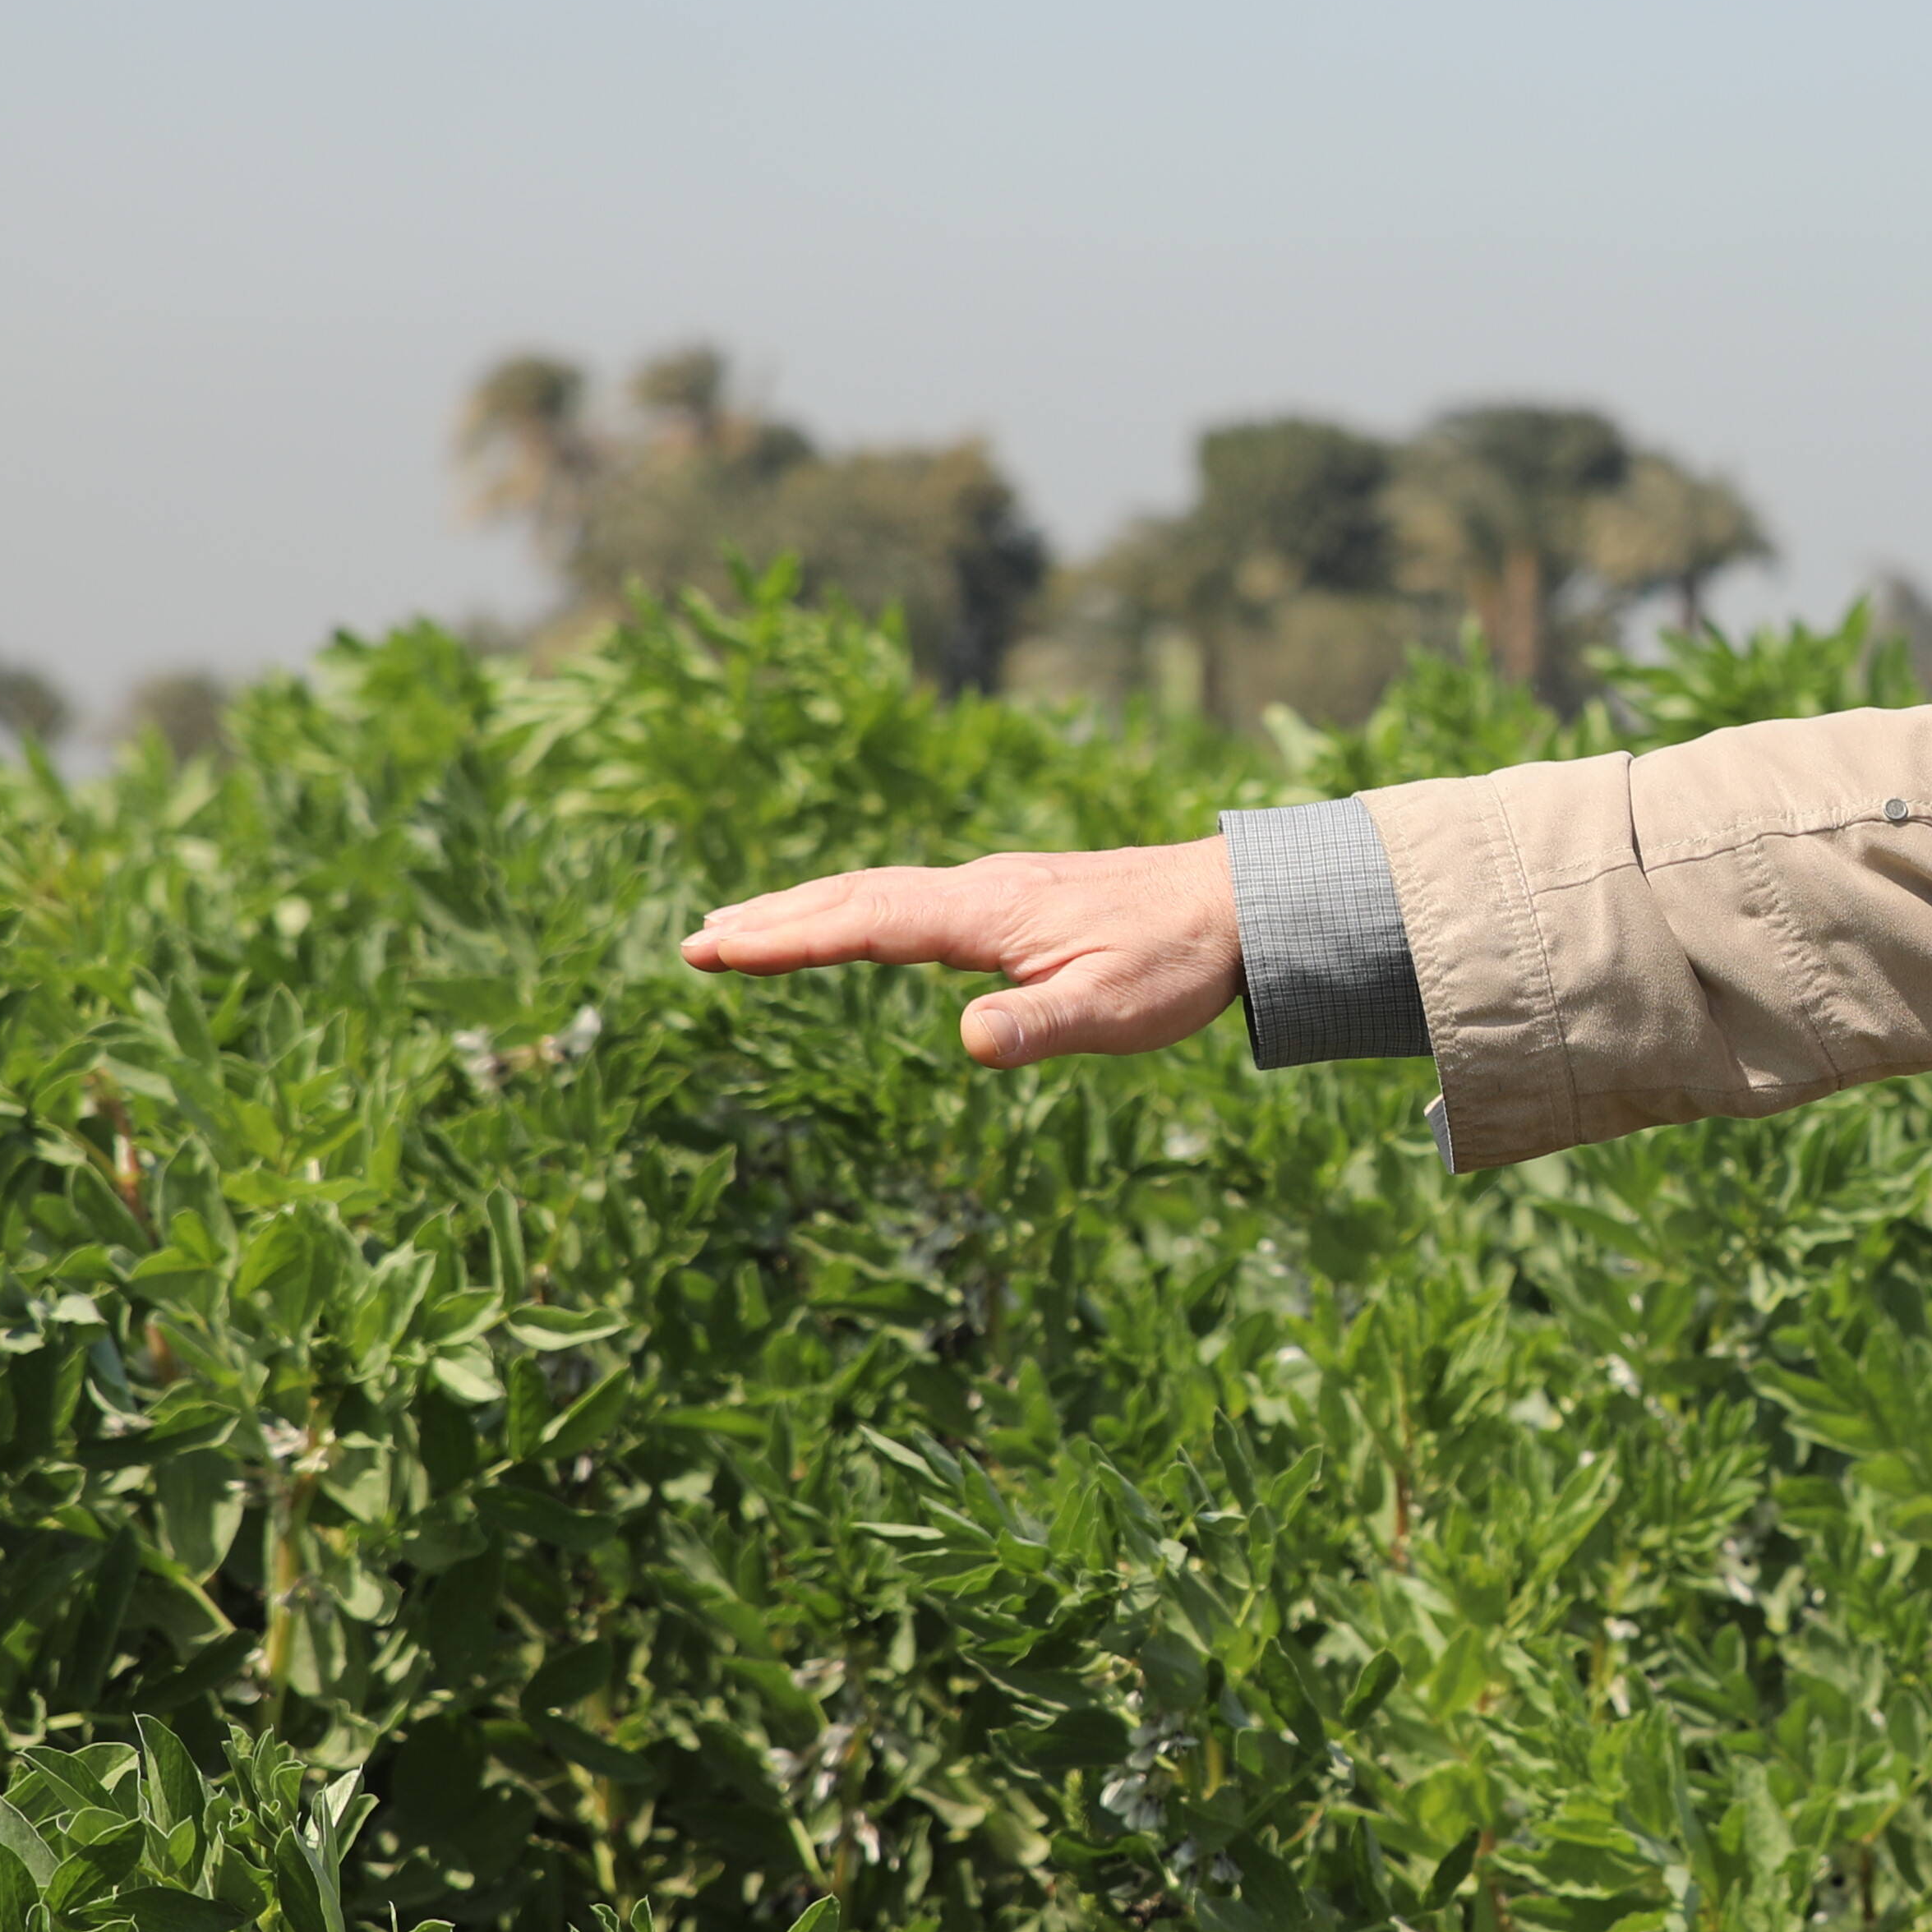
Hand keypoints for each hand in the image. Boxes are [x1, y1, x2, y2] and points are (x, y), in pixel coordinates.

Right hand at [680, 842, 1241, 1065]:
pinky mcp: (1008, 897)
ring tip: (737, 927)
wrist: (1237, 902)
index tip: (716, 948)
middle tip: (694, 944)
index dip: (788, 938)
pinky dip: (852, 907)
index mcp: (986, 913)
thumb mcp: (1116, 1007)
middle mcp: (976, 889)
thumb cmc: (1178, 962)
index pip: (866, 921)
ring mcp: (990, 889)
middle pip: (852, 896)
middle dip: (772, 920)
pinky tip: (844, 921)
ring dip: (803, 908)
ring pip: (875, 891)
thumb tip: (967, 1042)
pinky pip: (906, 897)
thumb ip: (1040, 1025)